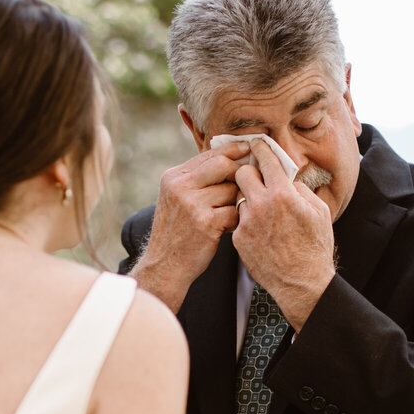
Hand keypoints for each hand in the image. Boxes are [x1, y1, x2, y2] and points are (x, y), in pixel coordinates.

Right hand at [131, 141, 248, 311]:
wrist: (165, 265)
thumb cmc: (177, 232)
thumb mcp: (176, 198)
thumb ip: (197, 179)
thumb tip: (231, 159)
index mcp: (173, 177)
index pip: (209, 154)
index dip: (232, 150)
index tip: (248, 148)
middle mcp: (180, 187)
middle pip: (223, 165)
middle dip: (239, 174)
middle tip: (245, 185)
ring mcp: (192, 204)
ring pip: (231, 190)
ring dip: (236, 202)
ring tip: (227, 216)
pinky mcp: (205, 222)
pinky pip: (234, 211)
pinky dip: (235, 220)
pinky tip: (227, 228)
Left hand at [231, 138, 335, 330]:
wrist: (302, 283)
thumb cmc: (315, 247)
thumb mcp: (318, 211)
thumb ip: (299, 189)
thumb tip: (286, 178)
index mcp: (283, 194)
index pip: (264, 159)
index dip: (259, 148)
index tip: (256, 144)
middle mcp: (261, 205)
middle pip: (242, 174)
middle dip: (248, 172)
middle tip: (255, 177)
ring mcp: (247, 223)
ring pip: (239, 197)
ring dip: (248, 199)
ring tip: (262, 211)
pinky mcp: (239, 239)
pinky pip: (239, 220)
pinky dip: (247, 221)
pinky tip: (261, 231)